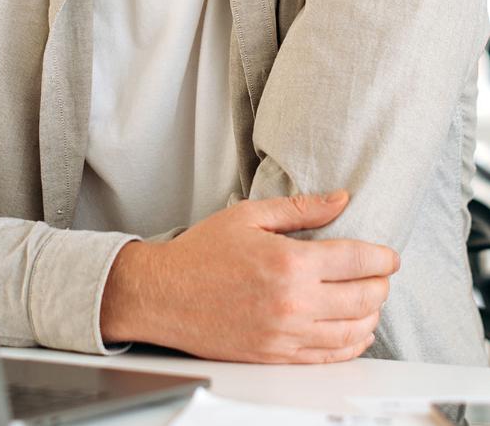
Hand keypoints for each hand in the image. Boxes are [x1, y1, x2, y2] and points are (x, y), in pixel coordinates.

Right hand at [99, 190, 399, 363]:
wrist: (166, 295)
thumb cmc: (201, 253)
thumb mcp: (248, 216)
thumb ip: (300, 208)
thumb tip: (340, 199)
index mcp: (289, 263)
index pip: (357, 261)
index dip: (382, 257)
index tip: (389, 255)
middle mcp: (294, 303)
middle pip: (365, 298)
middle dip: (381, 283)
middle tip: (379, 273)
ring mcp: (289, 334)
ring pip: (356, 331)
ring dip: (372, 314)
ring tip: (369, 298)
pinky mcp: (280, 355)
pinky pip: (333, 356)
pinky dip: (354, 343)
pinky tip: (355, 330)